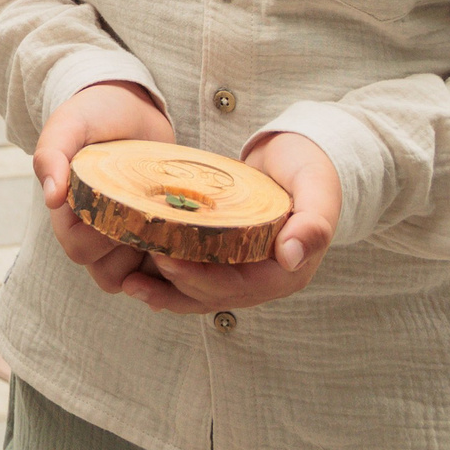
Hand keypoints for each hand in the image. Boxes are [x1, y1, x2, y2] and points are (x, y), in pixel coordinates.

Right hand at [35, 82, 174, 297]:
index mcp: (68, 213)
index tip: (124, 206)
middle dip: (132, 254)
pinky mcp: (152, 235)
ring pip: (132, 278)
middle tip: (154, 219)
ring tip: (173, 229)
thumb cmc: (95, 113)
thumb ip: (52, 153)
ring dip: (153, 264)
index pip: (78, 248)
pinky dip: (173, 264)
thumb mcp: (71, 124)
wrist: (132, 107)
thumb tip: (51, 198)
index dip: (101, 239)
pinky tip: (187, 239)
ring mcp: (123, 237)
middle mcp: (92, 232)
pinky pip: (159, 270)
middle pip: (105, 274)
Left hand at [119, 132, 339, 315]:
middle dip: (175, 286)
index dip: (201, 279)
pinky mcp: (229, 256)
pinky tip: (142, 274)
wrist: (303, 155)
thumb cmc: (312, 168)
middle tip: (138, 270)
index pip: (239, 286)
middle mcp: (266, 278)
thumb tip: (290, 258)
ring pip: (203, 292)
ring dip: (168, 293)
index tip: (165, 260)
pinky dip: (172, 279)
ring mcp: (247, 270)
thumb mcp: (318, 188)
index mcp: (288, 270)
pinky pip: (199, 275)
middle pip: (215, 294)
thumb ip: (313, 223)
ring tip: (131, 286)